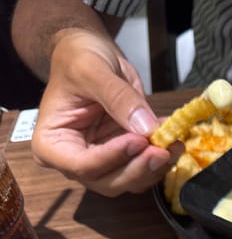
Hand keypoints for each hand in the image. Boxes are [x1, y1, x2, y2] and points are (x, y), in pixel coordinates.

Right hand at [32, 30, 178, 195]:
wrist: (90, 56)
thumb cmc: (78, 59)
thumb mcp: (92, 69)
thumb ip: (117, 97)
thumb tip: (145, 127)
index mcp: (51, 144)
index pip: (81, 165)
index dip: (112, 158)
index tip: (139, 141)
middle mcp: (74, 162)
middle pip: (108, 182)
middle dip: (138, 169)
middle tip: (163, 150)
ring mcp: (100, 164)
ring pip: (129, 182)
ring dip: (154, 168)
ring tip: (173, 143)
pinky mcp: (123, 160)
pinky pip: (143, 171)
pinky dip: (160, 161)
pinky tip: (173, 143)